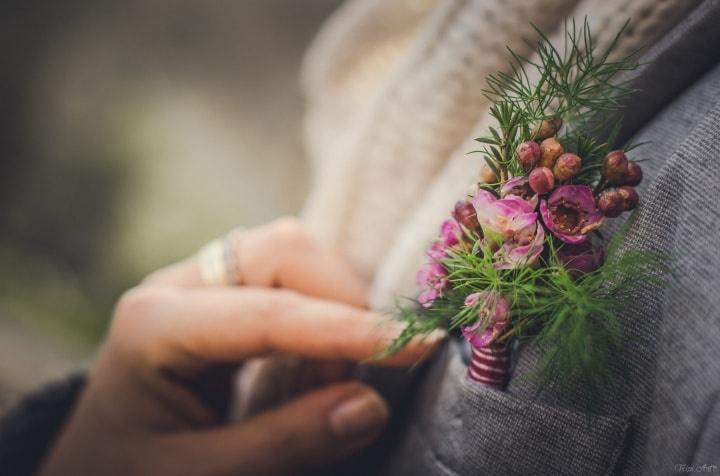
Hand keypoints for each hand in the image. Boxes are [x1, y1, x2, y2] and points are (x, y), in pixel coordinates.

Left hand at [39, 219, 440, 475]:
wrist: (96, 466)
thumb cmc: (133, 474)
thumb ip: (287, 442)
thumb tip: (371, 405)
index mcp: (155, 326)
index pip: (269, 313)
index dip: (347, 331)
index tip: (415, 347)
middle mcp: (177, 285)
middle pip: (284, 250)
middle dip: (342, 306)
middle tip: (351, 383)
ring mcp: (200, 281)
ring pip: (294, 252)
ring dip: (335, 306)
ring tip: (329, 379)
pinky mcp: (223, 292)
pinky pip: (289, 274)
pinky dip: (323, 310)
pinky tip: (317, 362)